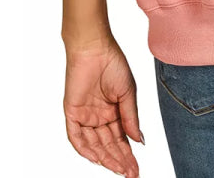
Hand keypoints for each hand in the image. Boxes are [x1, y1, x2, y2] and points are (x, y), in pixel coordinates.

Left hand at [63, 37, 143, 177]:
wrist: (95, 47)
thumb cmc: (113, 63)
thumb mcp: (128, 93)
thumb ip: (131, 118)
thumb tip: (140, 141)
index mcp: (114, 111)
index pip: (121, 139)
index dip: (128, 155)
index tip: (136, 169)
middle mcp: (99, 117)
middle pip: (109, 145)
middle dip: (120, 161)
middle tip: (130, 174)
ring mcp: (86, 116)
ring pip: (94, 145)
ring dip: (106, 158)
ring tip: (119, 170)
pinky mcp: (73, 113)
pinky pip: (76, 137)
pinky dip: (85, 149)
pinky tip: (97, 159)